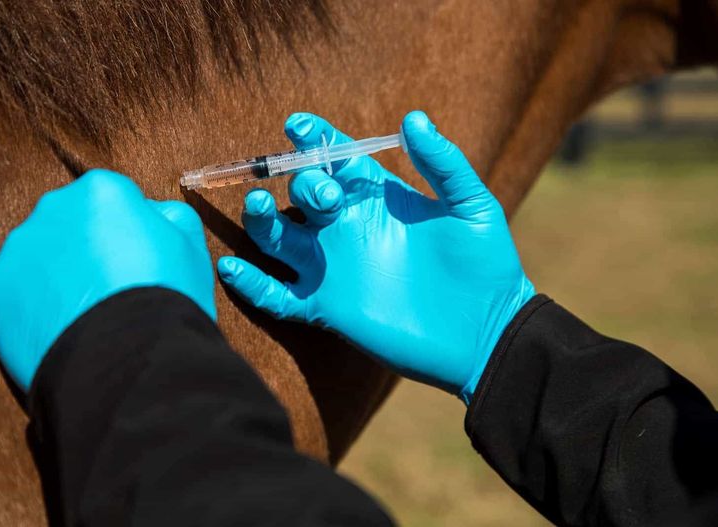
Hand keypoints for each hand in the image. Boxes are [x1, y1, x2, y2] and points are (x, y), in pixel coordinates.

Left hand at [0, 169, 215, 391]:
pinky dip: (36, 308)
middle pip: (72, 224)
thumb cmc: (168, 297)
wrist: (131, 357)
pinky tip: (66, 328)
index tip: (139, 262)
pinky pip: (16, 293)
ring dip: (60, 277)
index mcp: (102, 191)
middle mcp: (52, 209)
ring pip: (41, 257)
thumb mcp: (191, 246)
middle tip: (114, 289)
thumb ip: (169, 216)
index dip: (129, 233)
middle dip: (89, 249)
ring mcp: (19, 249)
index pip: (113, 201)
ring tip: (89, 314)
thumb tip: (152, 215)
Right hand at [218, 112, 534, 402]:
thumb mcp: (472, 206)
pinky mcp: (327, 308)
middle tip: (326, 196)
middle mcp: (347, 227)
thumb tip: (414, 118)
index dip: (313, 139)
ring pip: (278, 238)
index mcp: (376, 197)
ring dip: (260, 220)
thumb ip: (443, 164)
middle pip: (300, 194)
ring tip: (259, 206)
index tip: (299, 125)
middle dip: (301, 183)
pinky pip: (277, 295)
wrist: (487, 333)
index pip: (333, 158)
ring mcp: (334, 268)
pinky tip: (231, 267)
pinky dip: (251, 283)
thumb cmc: (486, 266)